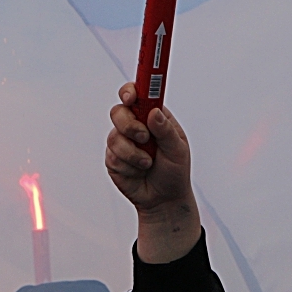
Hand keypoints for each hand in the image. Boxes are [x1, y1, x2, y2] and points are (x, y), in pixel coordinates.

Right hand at [106, 86, 198, 263]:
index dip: (131, 91)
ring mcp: (122, 141)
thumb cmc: (175, 172)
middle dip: (129, 125)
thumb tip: (154, 113)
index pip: (138, 95)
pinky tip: (138, 172)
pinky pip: (112, 156)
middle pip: (118, 111)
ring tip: (147, 163)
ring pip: (114, 136)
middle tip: (144, 137)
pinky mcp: (113, 158)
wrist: (164, 200)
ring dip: (133, 153)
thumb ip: (166, 131)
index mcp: (152, 116)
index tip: (132, 97)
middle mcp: (135, 125)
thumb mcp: (178, 150)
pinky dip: (128, 166)